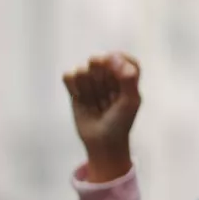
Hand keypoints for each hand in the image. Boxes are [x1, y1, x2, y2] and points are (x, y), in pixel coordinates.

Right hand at [63, 52, 140, 182]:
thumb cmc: (121, 123)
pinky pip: (68, 75)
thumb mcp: (131, 102)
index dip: (116, 60)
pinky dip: (72, 85)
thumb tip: (113, 56)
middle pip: (100, 61)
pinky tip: (80, 97)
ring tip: (95, 101)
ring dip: (87, 85)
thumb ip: (128, 78)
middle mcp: (108, 77)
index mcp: (126, 77)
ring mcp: (91, 82)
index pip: (123, 58)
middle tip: (105, 93)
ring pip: (83, 69)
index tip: (114, 70)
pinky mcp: (75, 90)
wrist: (102, 143)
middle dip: (100, 76)